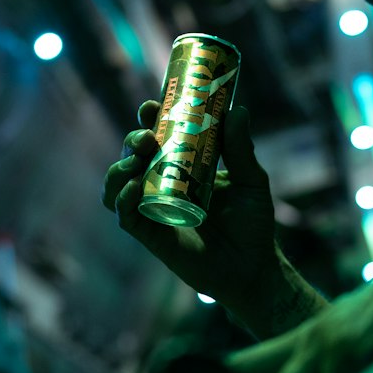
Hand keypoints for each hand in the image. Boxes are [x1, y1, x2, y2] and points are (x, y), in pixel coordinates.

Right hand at [101, 101, 280, 325]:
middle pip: (132, 157)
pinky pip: (127, 216)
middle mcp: (162, 186)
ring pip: (119, 185)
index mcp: (183, 167)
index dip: (149, 120)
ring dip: (119, 168)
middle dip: (132, 141)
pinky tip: (134, 188)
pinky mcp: (152, 236)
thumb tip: (237, 110)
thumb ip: (241, 149)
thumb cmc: (252, 224)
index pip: (157, 138)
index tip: (151, 106)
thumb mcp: (251, 181)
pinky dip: (124, 200)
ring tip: (137, 159)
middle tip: (147, 137)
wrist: (253, 266)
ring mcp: (154, 210)